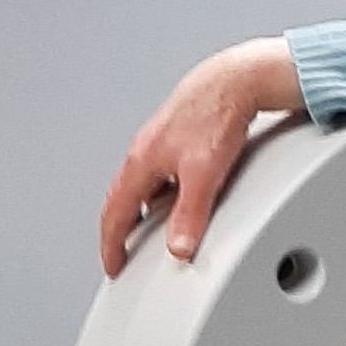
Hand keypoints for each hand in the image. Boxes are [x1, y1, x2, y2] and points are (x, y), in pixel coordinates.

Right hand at [98, 38, 303, 273]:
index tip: (112, 265)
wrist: (233, 80)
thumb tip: (178, 249)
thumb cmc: (215, 116)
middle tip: (125, 254)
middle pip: (124, 199)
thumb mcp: (204, 175)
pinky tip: (180, 197)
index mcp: (141, 162)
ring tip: (154, 232)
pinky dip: (162, 193)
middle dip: (122, 230)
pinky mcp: (178, 136)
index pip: (116, 214)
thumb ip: (190, 215)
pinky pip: (161, 173)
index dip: (112, 245)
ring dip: (143, 210)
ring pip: (144, 185)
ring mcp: (160, 142)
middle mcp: (144, 151)